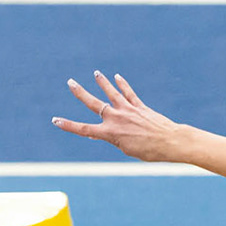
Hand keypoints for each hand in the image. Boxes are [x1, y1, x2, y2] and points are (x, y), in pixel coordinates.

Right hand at [52, 72, 193, 162]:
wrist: (169, 142)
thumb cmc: (149, 151)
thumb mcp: (127, 149)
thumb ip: (116, 138)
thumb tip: (111, 130)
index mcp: (110, 133)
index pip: (84, 129)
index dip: (68, 125)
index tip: (55, 120)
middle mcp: (115, 118)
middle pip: (93, 103)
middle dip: (80, 93)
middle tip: (70, 82)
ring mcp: (127, 110)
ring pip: (111, 93)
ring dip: (102, 83)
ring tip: (96, 74)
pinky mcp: (139, 106)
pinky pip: (129, 93)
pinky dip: (122, 85)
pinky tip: (117, 77)